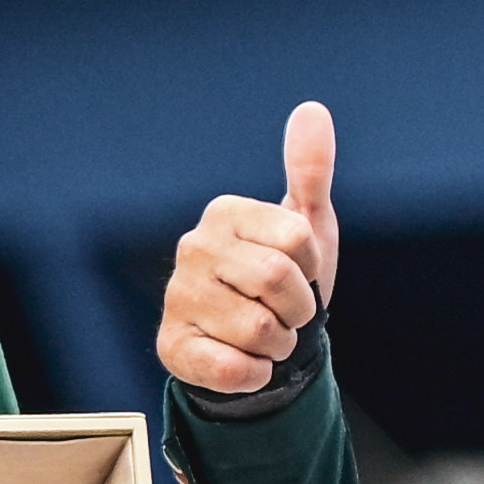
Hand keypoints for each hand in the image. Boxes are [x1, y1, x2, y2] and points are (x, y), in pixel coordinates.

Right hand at [155, 102, 339, 399]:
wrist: (251, 345)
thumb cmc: (282, 279)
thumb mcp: (305, 224)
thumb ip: (309, 170)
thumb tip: (313, 109)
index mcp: (224, 212)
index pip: (296, 237)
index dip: (311, 266)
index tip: (300, 272)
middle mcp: (193, 248)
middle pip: (278, 281)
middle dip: (300, 310)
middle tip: (288, 314)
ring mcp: (177, 298)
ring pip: (260, 330)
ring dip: (279, 345)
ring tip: (265, 338)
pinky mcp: (170, 346)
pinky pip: (234, 369)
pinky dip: (255, 374)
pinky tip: (245, 363)